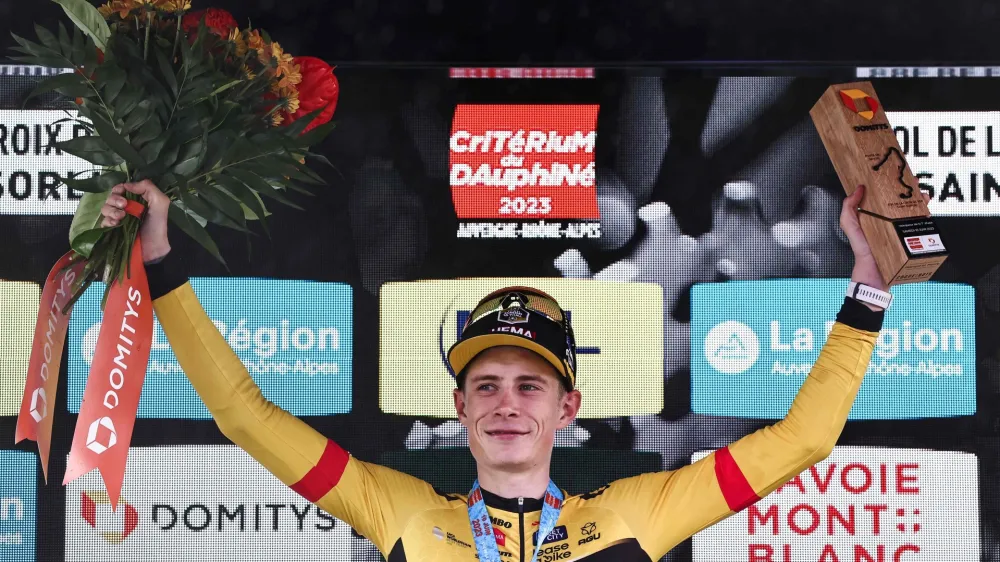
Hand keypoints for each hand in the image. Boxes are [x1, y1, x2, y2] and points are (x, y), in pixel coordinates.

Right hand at [101, 180, 171, 263]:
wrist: (154, 247)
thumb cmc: (158, 224)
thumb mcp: (160, 201)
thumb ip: (147, 187)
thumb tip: (126, 184)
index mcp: (136, 200)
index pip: (120, 189)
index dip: (119, 189)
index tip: (121, 191)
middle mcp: (126, 208)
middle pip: (111, 197)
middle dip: (115, 199)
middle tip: (124, 205)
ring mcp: (118, 219)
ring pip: (105, 208)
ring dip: (111, 210)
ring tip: (121, 216)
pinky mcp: (112, 231)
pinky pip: (103, 222)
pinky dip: (108, 221)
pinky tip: (115, 224)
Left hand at [840, 185, 931, 307]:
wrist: (874, 274)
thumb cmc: (861, 251)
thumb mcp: (849, 226)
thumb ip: (848, 208)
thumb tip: (858, 189)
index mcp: (876, 216)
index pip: (885, 197)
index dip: (891, 185)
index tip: (897, 174)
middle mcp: (890, 221)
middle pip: (904, 202)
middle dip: (911, 191)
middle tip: (915, 183)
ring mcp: (902, 230)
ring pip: (915, 212)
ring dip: (921, 202)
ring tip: (923, 196)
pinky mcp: (912, 240)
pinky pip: (923, 227)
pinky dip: (927, 218)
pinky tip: (926, 212)